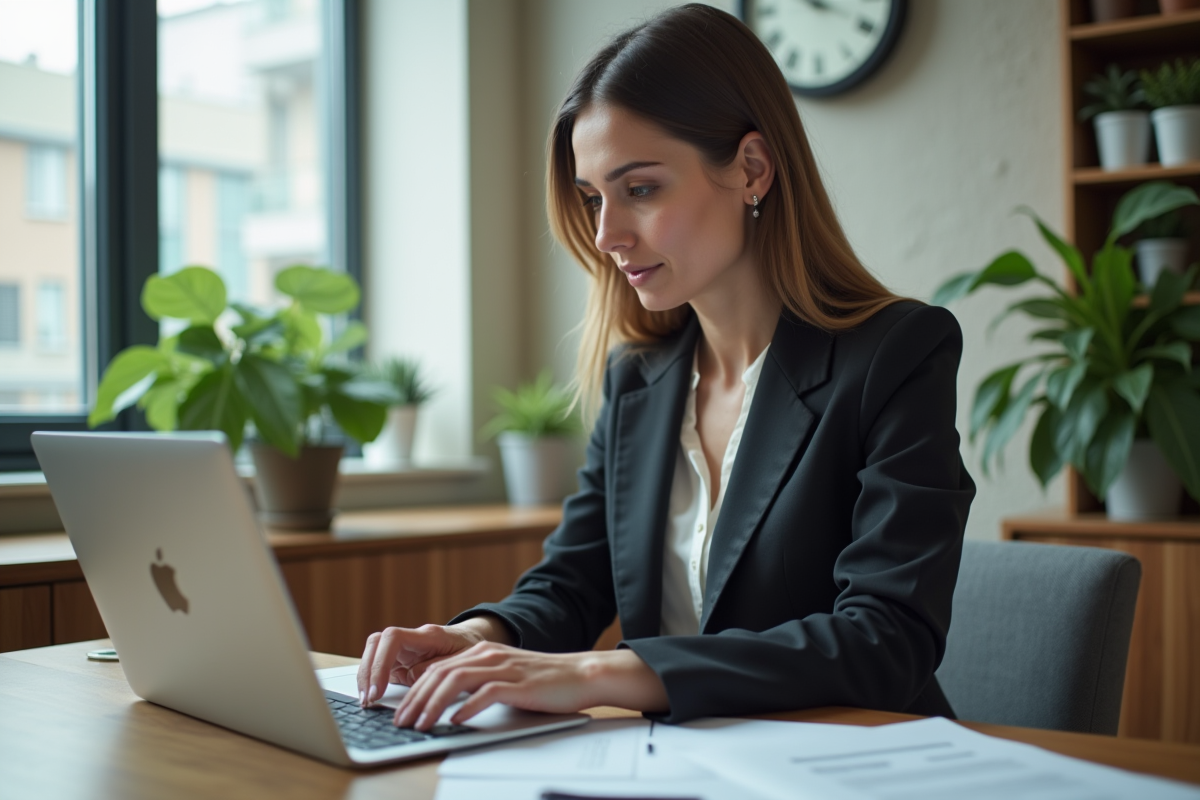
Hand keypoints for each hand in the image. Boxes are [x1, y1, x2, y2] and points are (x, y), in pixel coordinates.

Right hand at [356, 617, 510, 706]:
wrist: (474, 641)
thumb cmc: (471, 649)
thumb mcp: (465, 660)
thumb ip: (438, 668)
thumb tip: (413, 677)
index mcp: (428, 635)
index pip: (393, 638)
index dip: (382, 662)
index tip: (379, 689)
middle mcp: (411, 639)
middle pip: (376, 643)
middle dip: (367, 671)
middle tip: (369, 699)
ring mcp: (403, 650)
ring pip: (373, 653)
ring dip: (365, 676)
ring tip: (367, 702)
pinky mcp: (399, 661)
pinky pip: (378, 666)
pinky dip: (371, 681)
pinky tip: (371, 698)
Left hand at [392, 643, 669, 730]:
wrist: (581, 674)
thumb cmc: (544, 681)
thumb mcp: (504, 676)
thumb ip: (478, 683)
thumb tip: (448, 704)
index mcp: (482, 653)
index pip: (437, 669)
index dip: (414, 691)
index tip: (402, 712)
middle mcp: (488, 655)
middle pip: (439, 674)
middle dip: (415, 700)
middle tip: (402, 722)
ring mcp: (503, 668)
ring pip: (455, 681)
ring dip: (433, 704)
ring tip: (421, 725)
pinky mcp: (518, 683)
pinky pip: (485, 694)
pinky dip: (466, 708)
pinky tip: (456, 722)